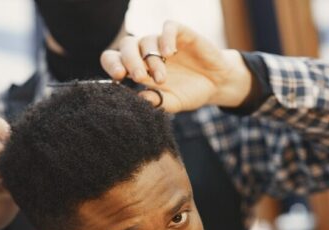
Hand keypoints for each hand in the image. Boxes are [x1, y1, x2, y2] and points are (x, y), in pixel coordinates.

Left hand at [100, 21, 252, 112]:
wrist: (216, 84)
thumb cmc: (190, 92)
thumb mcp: (173, 102)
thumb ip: (157, 102)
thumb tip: (139, 100)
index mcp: (138, 68)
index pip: (115, 59)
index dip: (112, 65)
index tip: (119, 77)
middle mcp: (146, 52)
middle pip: (127, 46)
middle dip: (131, 62)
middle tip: (141, 78)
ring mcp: (163, 42)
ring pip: (147, 41)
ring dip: (153, 60)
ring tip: (163, 78)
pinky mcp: (181, 33)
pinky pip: (168, 28)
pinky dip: (167, 38)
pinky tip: (170, 53)